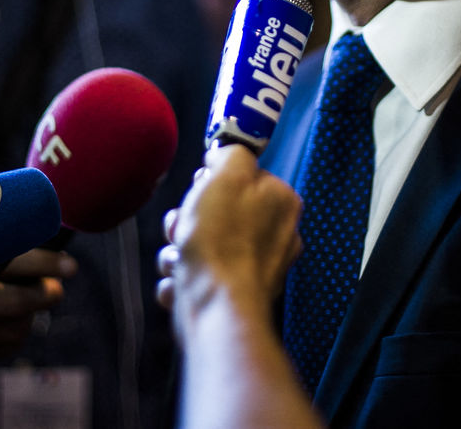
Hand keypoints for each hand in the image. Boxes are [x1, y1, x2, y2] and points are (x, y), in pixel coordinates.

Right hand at [0, 247, 76, 368]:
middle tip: (53, 290)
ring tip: (24, 303)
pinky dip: (9, 340)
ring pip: (13, 332)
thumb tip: (44, 227)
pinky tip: (7, 324)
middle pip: (17, 304)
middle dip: (44, 295)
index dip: (45, 264)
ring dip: (28, 318)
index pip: (12, 261)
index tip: (71, 266)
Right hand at [156, 144, 301, 322]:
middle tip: (181, 228)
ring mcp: (257, 270)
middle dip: (190, 220)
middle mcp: (278, 236)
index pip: (243, 177)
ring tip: (178, 262)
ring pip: (205, 246)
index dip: (213, 181)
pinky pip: (201, 278)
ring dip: (181, 252)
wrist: (215, 308)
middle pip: (221, 212)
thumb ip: (230, 153)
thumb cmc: (221, 238)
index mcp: (282, 203)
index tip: (198, 190)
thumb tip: (223, 158)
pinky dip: (185, 280)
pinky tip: (182, 284)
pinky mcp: (234, 296)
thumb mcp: (226, 174)